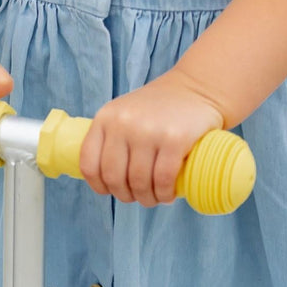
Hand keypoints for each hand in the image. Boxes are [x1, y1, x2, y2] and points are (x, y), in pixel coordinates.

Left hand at [78, 68, 224, 206]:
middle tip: (138, 196)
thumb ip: (110, 139)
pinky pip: (163, 180)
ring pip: (139, 182)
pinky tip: (168, 194)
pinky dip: (164, 194)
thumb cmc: (158, 109)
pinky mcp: (175, 139)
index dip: (99, 186)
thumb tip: (103, 180)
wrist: (196, 87)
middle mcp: (123, 123)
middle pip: (114, 178)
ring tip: (154, 197)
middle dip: (125, 195)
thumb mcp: (125, 114)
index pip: (89, 165)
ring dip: (147, 198)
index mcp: (106, 118)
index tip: (110, 191)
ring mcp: (149, 131)